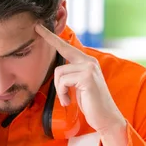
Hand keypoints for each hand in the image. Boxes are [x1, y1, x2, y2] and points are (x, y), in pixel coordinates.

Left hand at [36, 24, 127, 145]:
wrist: (106, 118)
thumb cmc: (91, 104)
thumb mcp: (80, 86)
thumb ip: (72, 76)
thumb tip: (59, 73)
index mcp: (87, 62)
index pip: (67, 47)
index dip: (52, 37)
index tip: (39, 27)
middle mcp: (89, 61)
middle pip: (61, 57)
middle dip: (52, 54)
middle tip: (39, 33)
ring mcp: (89, 68)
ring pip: (59, 73)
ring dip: (59, 90)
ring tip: (66, 100)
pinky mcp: (87, 77)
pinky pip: (63, 81)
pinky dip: (62, 94)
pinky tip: (68, 102)